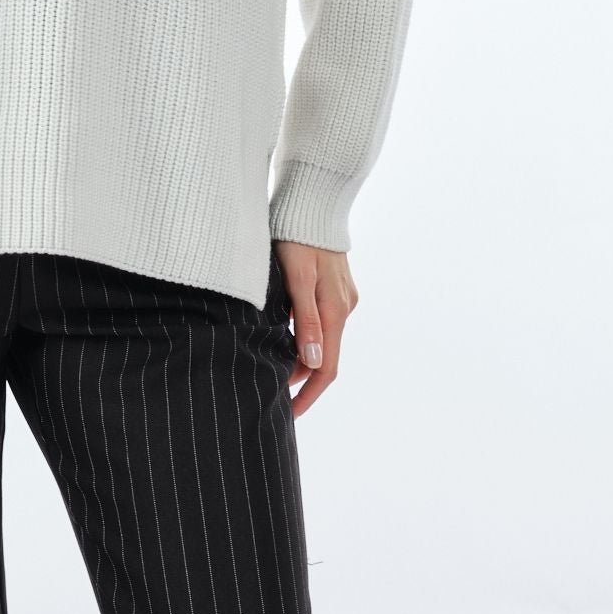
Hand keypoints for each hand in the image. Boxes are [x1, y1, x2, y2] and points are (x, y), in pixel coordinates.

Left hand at [273, 241, 357, 417]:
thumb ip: (305, 320)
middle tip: (271, 392)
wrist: (312, 198)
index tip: (289, 415)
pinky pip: (320, 318)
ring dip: (299, 354)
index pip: (326, 369)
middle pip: (324, 356)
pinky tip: (281, 332)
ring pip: (321, 337)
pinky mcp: (334, 284)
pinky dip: (303, 332)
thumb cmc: (297, 236)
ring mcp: (341, 295)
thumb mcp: (296, 278)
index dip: (308, 395)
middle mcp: (342, 307)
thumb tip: (313, 364)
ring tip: (270, 365)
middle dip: (301, 378)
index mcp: (334, 310)